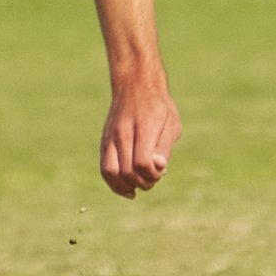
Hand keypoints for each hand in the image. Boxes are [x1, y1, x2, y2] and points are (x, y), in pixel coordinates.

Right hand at [99, 82, 179, 198]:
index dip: (153, 174)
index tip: (161, 171)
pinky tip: (127, 188)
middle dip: (143, 182)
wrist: (135, 87)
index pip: (142, 162)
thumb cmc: (158, 107)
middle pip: (127, 171)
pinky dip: (114, 183)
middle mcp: (122, 134)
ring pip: (110, 172)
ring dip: (126, 186)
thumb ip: (164, 147)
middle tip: (154, 178)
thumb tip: (158, 167)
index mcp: (143, 128)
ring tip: (140, 185)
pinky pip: (104, 168)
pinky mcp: (104, 143)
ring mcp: (110, 139)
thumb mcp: (171, 123)